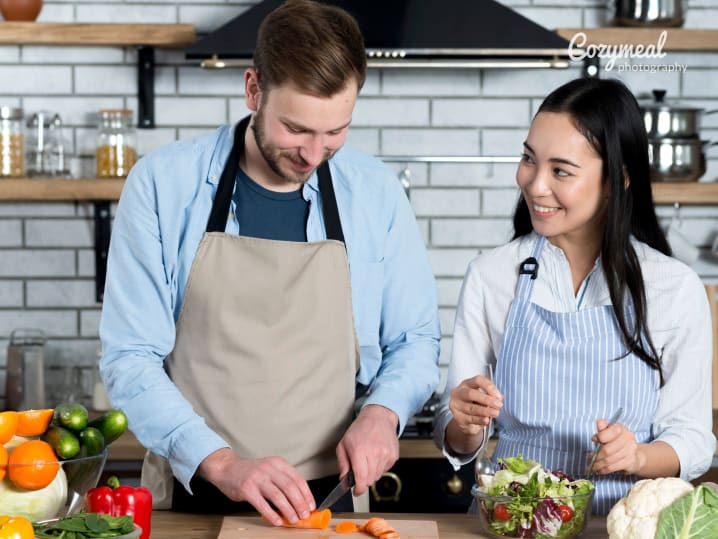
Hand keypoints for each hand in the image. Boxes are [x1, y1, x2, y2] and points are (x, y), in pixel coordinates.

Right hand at [197, 448, 314, 525]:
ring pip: (278, 496)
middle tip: (304, 515)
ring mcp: (257, 478)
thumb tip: (300, 500)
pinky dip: (271, 514)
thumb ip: (283, 481)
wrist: (227, 468)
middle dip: (300, 503)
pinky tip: (277, 521)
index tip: (311, 505)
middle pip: (290, 487)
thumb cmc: (251, 472)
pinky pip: (262, 504)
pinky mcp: (247, 489)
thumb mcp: (269, 469)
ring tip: (293, 519)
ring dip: (288, 510)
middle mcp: (269, 468)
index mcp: (278, 463)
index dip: (306, 493)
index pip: (297, 478)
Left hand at [336, 404, 399, 495]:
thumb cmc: (360, 429)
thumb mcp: (343, 444)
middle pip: (370, 480)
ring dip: (372, 473)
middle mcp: (374, 453)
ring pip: (378, 476)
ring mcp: (386, 454)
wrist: (378, 417)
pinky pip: (385, 470)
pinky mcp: (393, 455)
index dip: (359, 489)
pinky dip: (380, 467)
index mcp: (359, 451)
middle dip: (363, 479)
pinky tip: (376, 455)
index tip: (356, 491)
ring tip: (368, 458)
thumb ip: (343, 464)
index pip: (361, 478)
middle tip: (360, 469)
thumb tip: (344, 480)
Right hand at [449, 374, 502, 436]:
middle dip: (486, 399)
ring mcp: (456, 405)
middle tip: (498, 405)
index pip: (477, 380)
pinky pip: (470, 419)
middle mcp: (458, 392)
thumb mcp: (482, 397)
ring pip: (471, 408)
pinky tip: (486, 420)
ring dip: (485, 411)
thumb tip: (499, 398)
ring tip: (495, 413)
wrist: (466, 421)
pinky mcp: (457, 417)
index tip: (499, 396)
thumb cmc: (475, 405)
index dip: (489, 387)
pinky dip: (480, 420)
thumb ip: (490, 396)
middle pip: (471, 393)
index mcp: (467, 384)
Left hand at [588, 419, 642, 474]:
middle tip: (589, 457)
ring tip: (592, 465)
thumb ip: (602, 428)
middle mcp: (628, 439)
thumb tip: (599, 422)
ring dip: (597, 464)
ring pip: (609, 460)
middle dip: (596, 455)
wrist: (634, 454)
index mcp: (621, 428)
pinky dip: (604, 470)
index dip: (599, 437)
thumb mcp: (609, 432)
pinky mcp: (630, 462)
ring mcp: (630, 451)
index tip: (593, 440)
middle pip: (607, 450)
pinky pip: (613, 467)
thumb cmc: (616, 441)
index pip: (610, 432)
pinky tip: (599, 470)